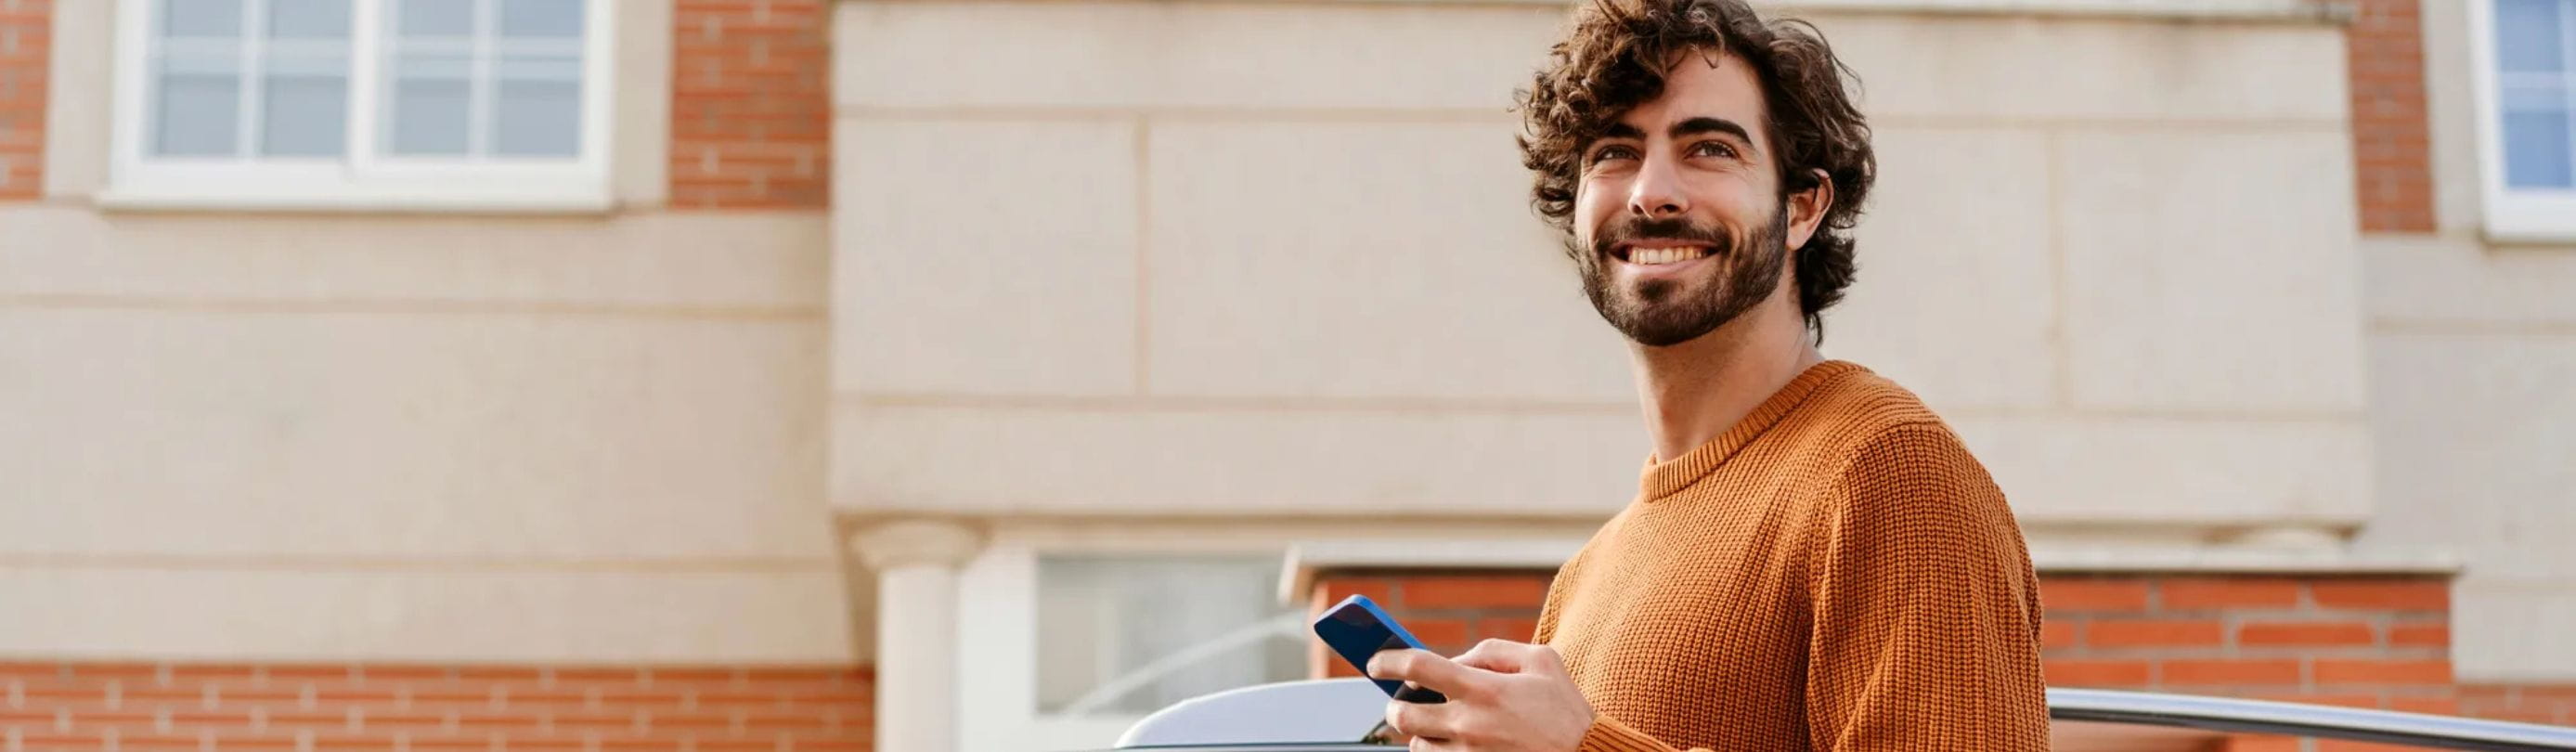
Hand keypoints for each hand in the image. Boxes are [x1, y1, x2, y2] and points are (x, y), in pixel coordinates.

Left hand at [1366, 639, 1594, 751]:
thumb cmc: (1564, 708)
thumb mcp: (1540, 661)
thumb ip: (1492, 651)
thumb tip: (1456, 660)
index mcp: (1484, 688)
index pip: (1418, 667)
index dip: (1388, 661)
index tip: (1376, 662)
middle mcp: (1470, 724)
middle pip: (1403, 715)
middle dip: (1394, 706)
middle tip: (1401, 701)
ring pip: (1416, 745)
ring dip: (1418, 732)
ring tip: (1438, 724)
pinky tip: (1452, 743)